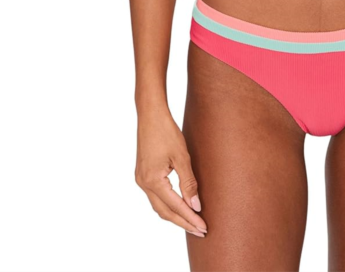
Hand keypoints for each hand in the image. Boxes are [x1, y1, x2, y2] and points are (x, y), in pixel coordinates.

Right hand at [135, 109, 207, 237]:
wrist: (150, 114)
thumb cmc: (167, 131)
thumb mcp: (182, 156)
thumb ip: (188, 183)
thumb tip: (196, 205)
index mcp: (153, 181)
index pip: (175, 207)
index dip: (190, 218)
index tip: (204, 227)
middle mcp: (143, 184)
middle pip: (165, 212)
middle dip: (183, 222)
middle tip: (201, 230)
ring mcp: (140, 180)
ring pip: (159, 206)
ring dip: (175, 215)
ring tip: (192, 222)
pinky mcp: (142, 174)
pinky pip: (155, 197)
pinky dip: (168, 204)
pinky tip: (179, 205)